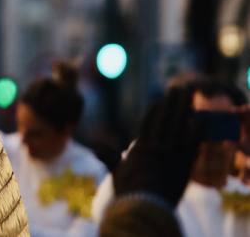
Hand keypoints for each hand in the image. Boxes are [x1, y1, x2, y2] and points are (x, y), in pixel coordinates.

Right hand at [112, 85, 199, 206]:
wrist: (145, 205)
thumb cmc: (129, 191)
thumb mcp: (117, 173)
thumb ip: (108, 156)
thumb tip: (93, 146)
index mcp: (140, 148)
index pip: (149, 122)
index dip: (156, 109)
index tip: (161, 98)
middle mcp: (157, 146)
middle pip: (166, 119)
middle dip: (173, 102)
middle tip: (179, 88)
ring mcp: (171, 154)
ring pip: (180, 126)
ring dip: (186, 109)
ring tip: (190, 97)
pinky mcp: (184, 163)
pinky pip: (192, 142)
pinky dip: (196, 130)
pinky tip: (200, 118)